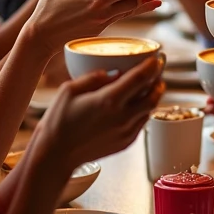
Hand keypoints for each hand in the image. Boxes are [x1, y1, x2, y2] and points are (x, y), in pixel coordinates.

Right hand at [29, 0, 160, 57]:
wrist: (40, 39)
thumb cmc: (46, 10)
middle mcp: (102, 13)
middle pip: (131, 3)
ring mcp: (101, 24)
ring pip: (127, 13)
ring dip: (141, 7)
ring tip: (156, 2)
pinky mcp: (98, 31)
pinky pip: (117, 19)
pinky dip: (128, 13)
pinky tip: (135, 9)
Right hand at [38, 54, 165, 174]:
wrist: (55, 155)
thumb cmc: (58, 122)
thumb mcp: (69, 90)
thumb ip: (93, 77)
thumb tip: (112, 72)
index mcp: (108, 100)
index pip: (140, 78)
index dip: (151, 65)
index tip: (156, 57)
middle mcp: (122, 117)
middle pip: (153, 95)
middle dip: (158, 79)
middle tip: (158, 69)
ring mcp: (126, 132)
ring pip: (150, 109)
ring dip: (154, 95)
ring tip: (152, 84)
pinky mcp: (126, 143)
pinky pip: (142, 122)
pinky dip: (144, 110)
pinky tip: (139, 103)